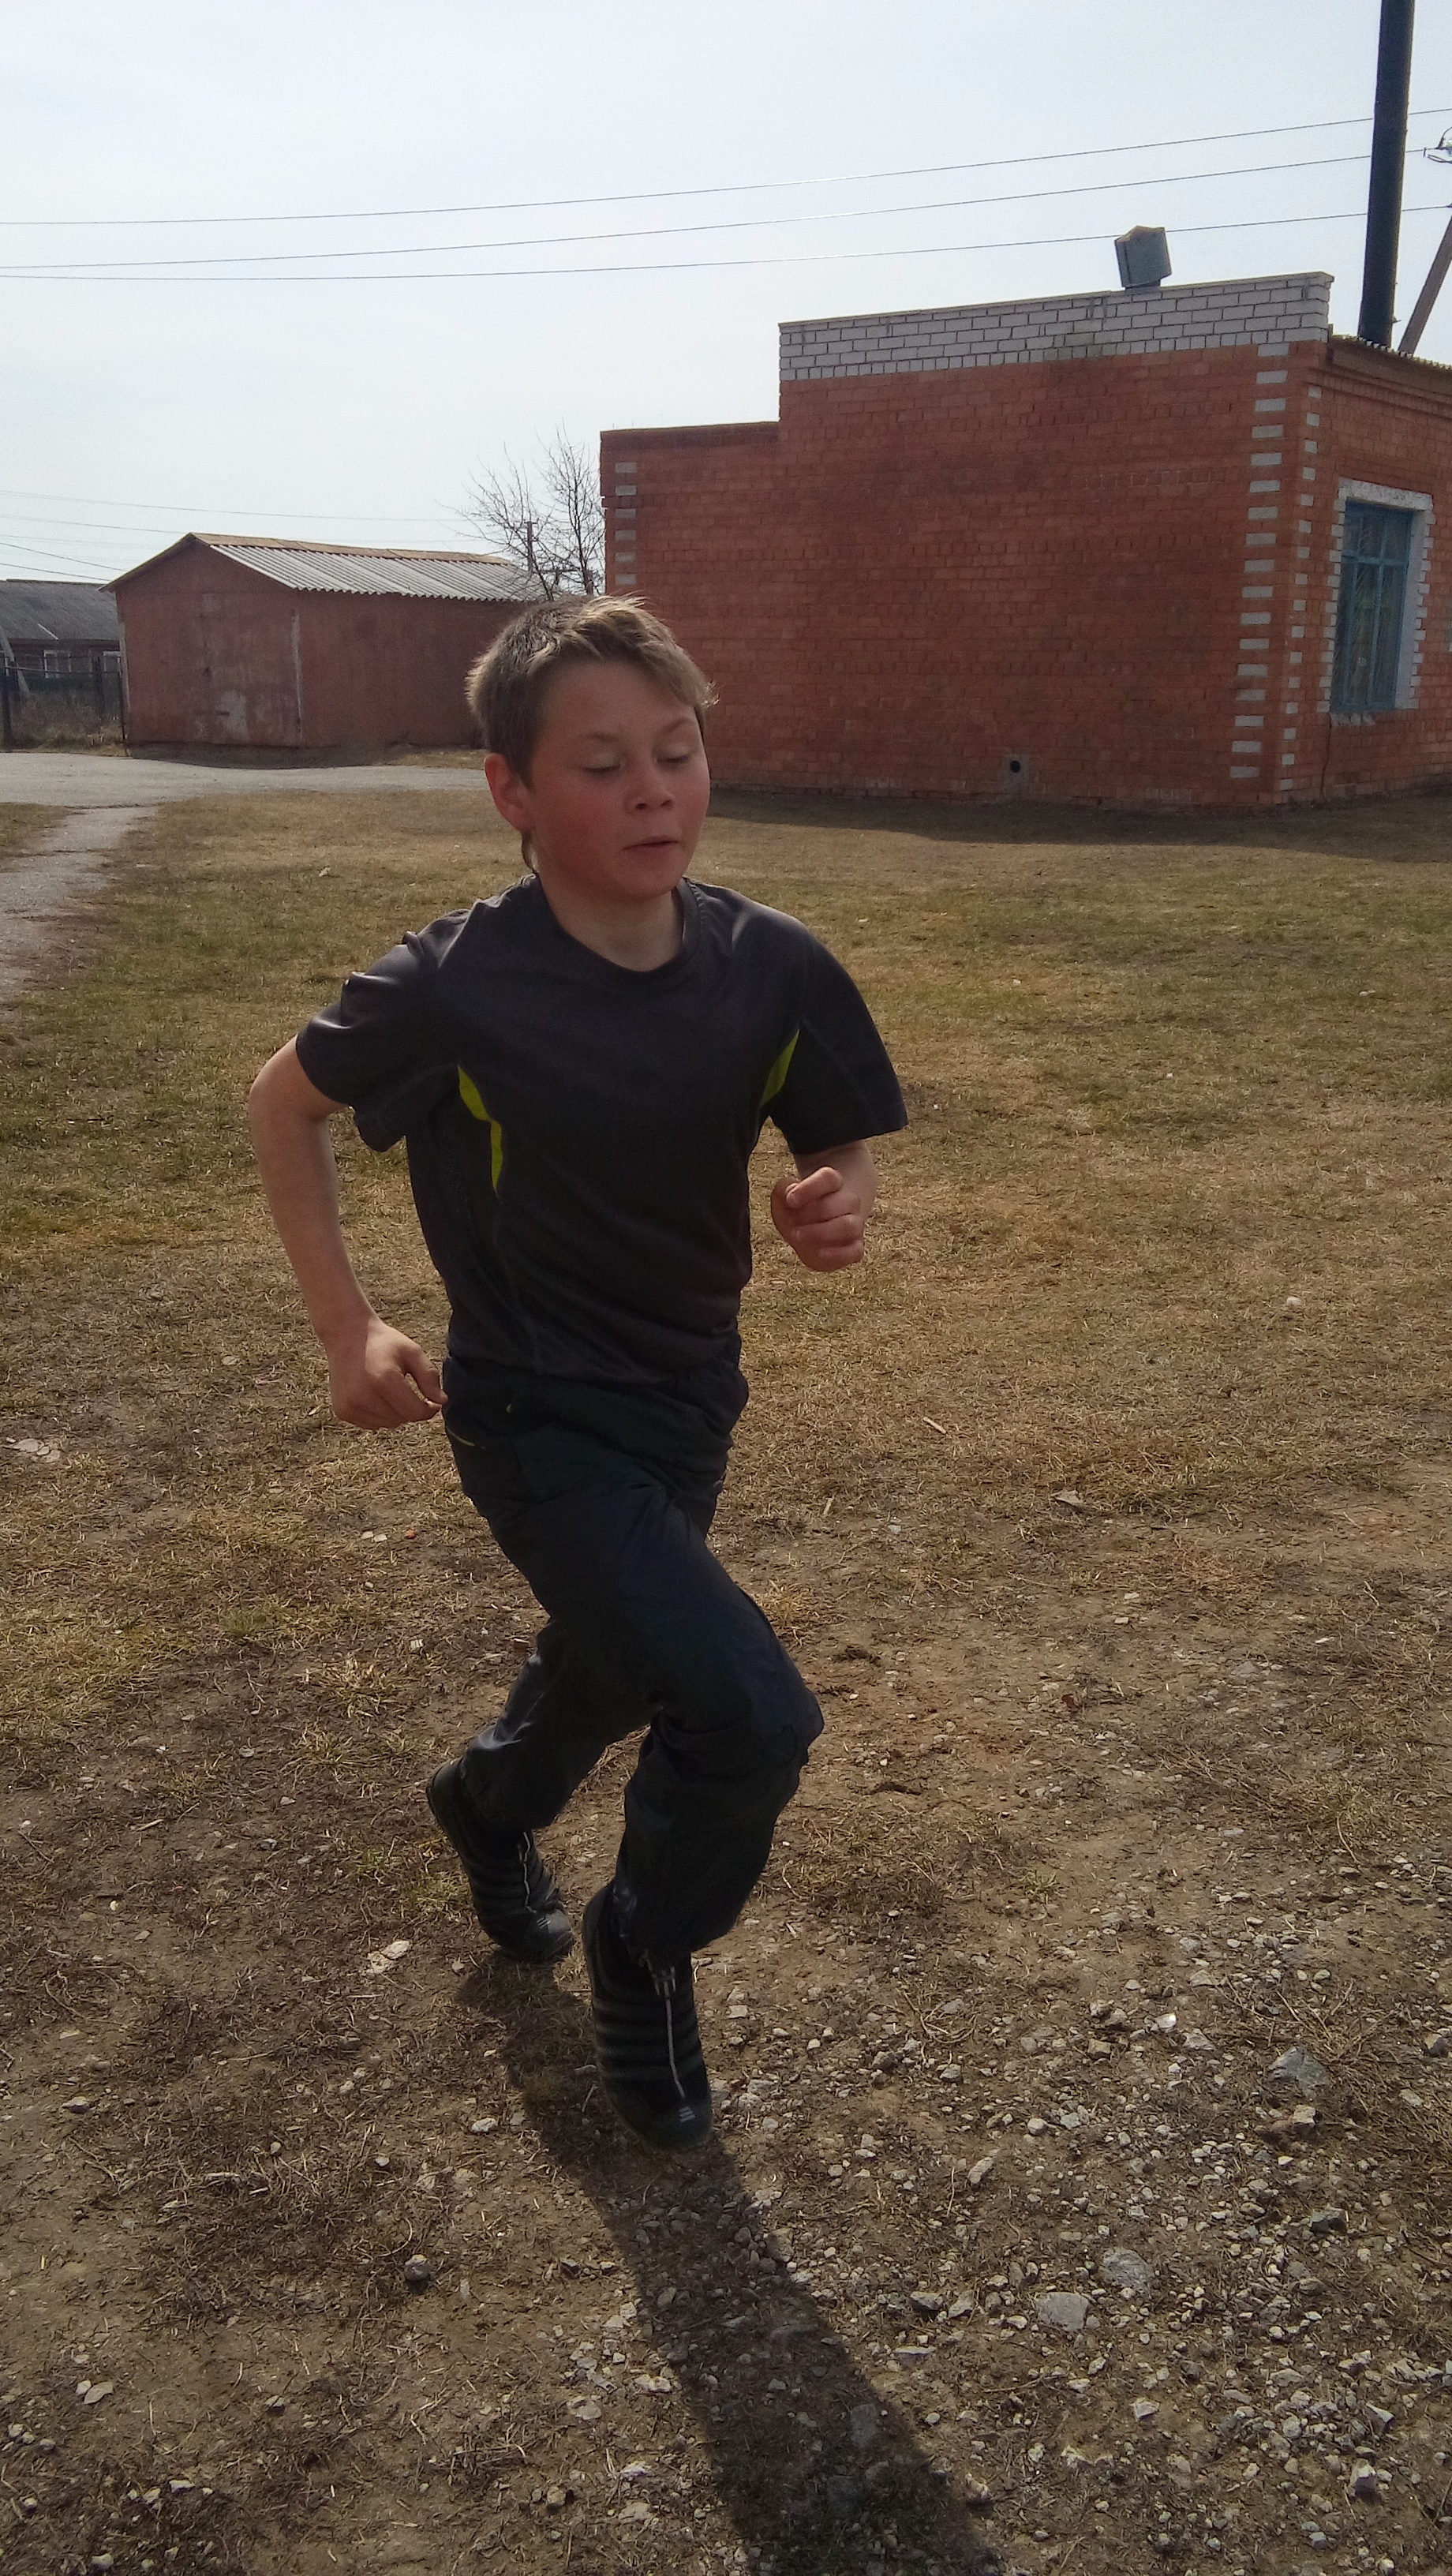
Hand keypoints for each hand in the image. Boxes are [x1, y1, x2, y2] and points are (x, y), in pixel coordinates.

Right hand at [324, 1315, 443, 1429]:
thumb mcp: (412, 1352)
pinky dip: (379, 1414)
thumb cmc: (383, 1343)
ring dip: (394, 1412)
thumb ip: (429, 1376)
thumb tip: (441, 1401)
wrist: (347, 1335)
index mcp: (384, 1379)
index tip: (433, 1402)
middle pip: (402, 1419)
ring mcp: (350, 1406)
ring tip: (387, 1388)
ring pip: (388, 1424)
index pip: (415, 1412)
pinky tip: (373, 1394)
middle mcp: (364, 1396)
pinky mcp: (342, 1411)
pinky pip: (372, 1424)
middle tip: (405, 1388)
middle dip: (410, 1408)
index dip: (428, 1409)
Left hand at [770, 1163, 866, 1271]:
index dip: (810, 1188)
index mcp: (832, 1183)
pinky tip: (819, 1253)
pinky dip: (837, 1253)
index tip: (791, 1200)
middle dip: (812, 1213)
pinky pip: (855, 1251)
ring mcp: (854, 1225)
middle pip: (841, 1200)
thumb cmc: (797, 1212)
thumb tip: (790, 1194)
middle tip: (791, 1222)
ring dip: (821, 1232)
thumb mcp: (783, 1198)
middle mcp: (848, 1202)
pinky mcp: (854, 1248)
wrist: (809, 1236)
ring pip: (849, 1225)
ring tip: (798, 1236)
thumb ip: (783, 1190)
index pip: (829, 1178)